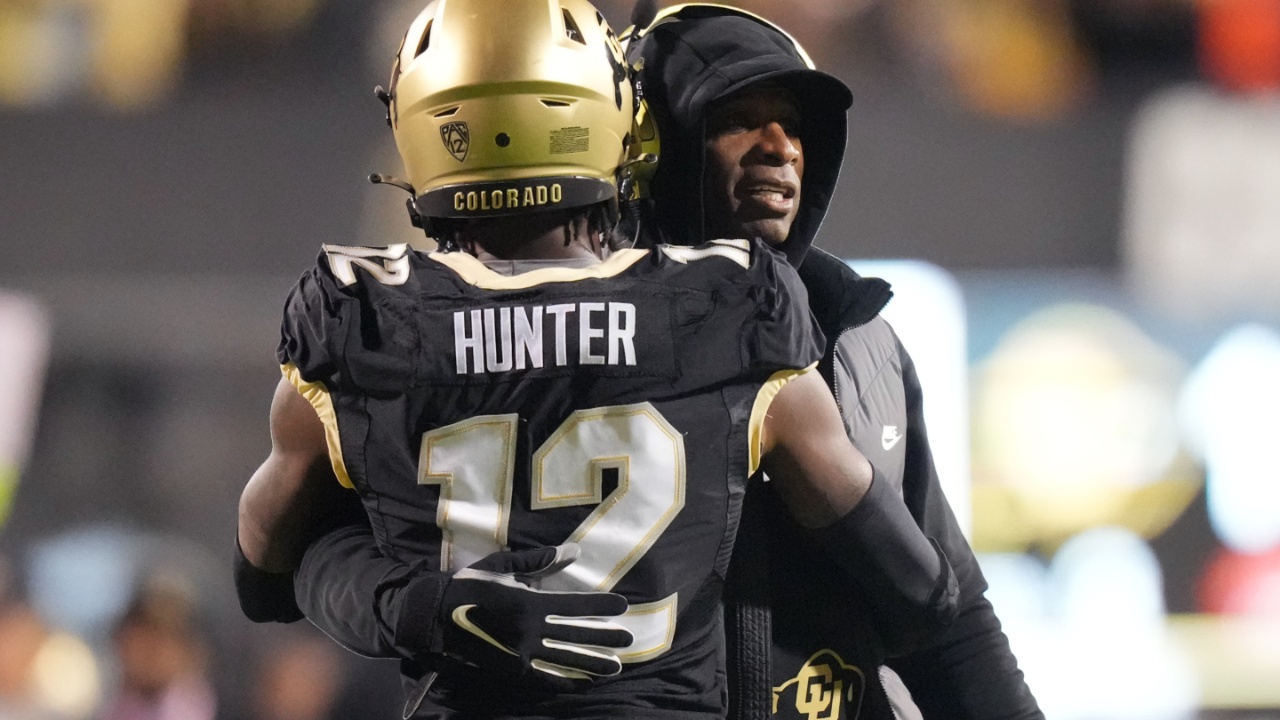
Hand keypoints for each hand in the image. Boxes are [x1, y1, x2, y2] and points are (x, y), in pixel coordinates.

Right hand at [440, 544, 632, 682]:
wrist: (432, 617)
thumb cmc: (469, 585)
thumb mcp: (503, 566)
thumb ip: (540, 560)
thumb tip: (574, 550)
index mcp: (528, 602)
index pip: (575, 605)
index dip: (601, 606)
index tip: (624, 606)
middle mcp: (528, 631)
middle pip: (575, 635)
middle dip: (605, 638)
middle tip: (629, 641)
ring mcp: (520, 653)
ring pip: (564, 660)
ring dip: (592, 663)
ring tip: (615, 667)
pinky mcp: (510, 669)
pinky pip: (543, 679)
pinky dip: (564, 682)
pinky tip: (581, 684)